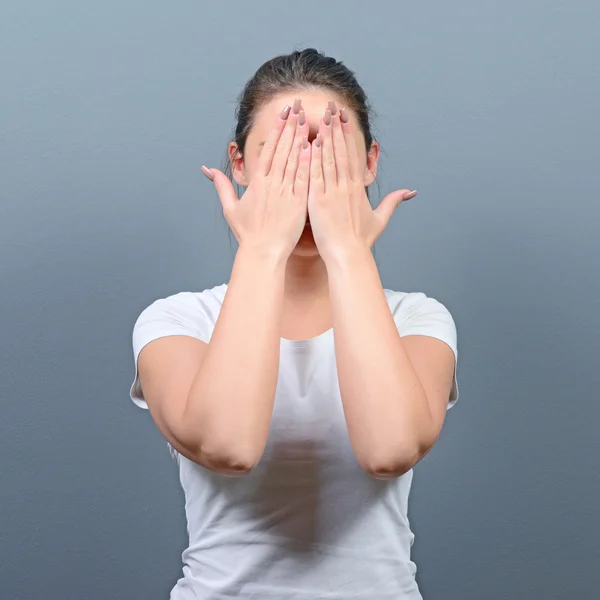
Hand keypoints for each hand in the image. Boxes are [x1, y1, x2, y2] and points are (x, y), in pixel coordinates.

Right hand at [202, 98, 310, 259]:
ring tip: (306, 118)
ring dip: (300, 138)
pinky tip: (314, 146)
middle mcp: (271, 184)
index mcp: (257, 183)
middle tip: (297, 106)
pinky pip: (303, 178)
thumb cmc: (248, 234)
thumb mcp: (231, 208)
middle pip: (281, 149)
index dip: (276, 129)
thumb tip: (207, 170)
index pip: (268, 150)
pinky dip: (308, 162)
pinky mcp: (297, 203)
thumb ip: (221, 186)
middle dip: (289, 125)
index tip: (283, 113)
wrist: (263, 252)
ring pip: (293, 160)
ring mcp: (285, 192)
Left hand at [307, 101, 416, 264]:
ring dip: (325, 136)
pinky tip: (309, 142)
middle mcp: (346, 186)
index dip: (348, 135)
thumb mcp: (380, 219)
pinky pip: (316, 175)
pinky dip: (313, 158)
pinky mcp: (319, 201)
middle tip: (331, 106)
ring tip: (321, 116)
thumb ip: (393, 202)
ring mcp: (332, 192)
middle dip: (336, 127)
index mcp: (358, 188)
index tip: (344, 118)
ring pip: (329, 158)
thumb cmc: (361, 240)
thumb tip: (410, 192)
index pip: (353, 155)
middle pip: (341, 151)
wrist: (348, 255)